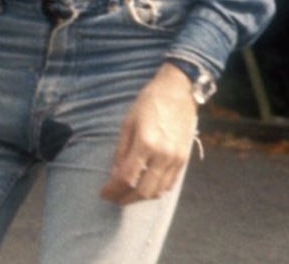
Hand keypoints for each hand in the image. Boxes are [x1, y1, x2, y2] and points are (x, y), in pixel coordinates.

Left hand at [100, 63, 198, 205]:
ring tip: (127, 195)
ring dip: (140, 198)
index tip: (103, 193)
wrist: (178, 90)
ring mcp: (176, 159)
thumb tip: (114, 174)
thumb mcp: (129, 121)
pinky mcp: (184, 159)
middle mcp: (163, 155)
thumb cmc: (149, 101)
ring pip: (157, 191)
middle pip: (143, 190)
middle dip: (125, 198)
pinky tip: (146, 187)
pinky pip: (170, 185)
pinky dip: (156, 191)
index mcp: (146, 143)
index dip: (113, 189)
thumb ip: (121, 150)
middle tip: (113, 198)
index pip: (127, 177)